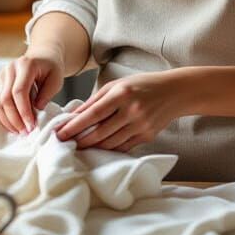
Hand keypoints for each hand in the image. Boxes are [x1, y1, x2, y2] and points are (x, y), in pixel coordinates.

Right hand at [0, 47, 64, 134]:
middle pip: (5, 98)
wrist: (43, 56)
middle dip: (15, 119)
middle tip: (25, 132)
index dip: (23, 111)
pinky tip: (14, 125)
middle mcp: (10, 69)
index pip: (19, 91)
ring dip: (8, 120)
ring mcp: (2, 75)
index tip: (31, 126)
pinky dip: (5, 116)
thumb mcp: (56, 79)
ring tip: (20, 131)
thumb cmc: (51, 67)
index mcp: (25, 65)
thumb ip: (46, 94)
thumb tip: (36, 110)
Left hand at [53, 72, 186, 151]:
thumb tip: (74, 115)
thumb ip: (95, 100)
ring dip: (92, 147)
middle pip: (100, 132)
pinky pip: (123, 147)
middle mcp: (132, 110)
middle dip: (80, 140)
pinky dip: (109, 149)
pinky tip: (98, 149)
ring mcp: (141, 125)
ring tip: (78, 147)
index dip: (74, 126)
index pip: (93, 114)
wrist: (174, 91)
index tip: (60, 133)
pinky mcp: (147, 136)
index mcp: (122, 93)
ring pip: (110, 143)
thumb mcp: (117, 85)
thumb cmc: (142, 85)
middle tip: (65, 144)